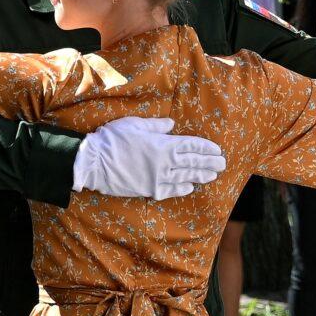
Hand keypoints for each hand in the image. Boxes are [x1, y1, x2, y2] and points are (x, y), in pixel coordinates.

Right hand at [72, 116, 225, 199]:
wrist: (93, 162)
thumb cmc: (112, 139)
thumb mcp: (134, 124)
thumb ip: (156, 126)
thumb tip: (171, 125)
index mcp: (162, 144)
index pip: (191, 146)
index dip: (206, 148)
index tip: (217, 150)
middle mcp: (163, 163)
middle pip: (192, 163)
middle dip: (209, 163)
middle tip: (223, 164)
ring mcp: (156, 178)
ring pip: (184, 178)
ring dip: (200, 176)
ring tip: (212, 175)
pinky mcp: (147, 190)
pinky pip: (169, 191)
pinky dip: (181, 189)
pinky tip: (190, 188)